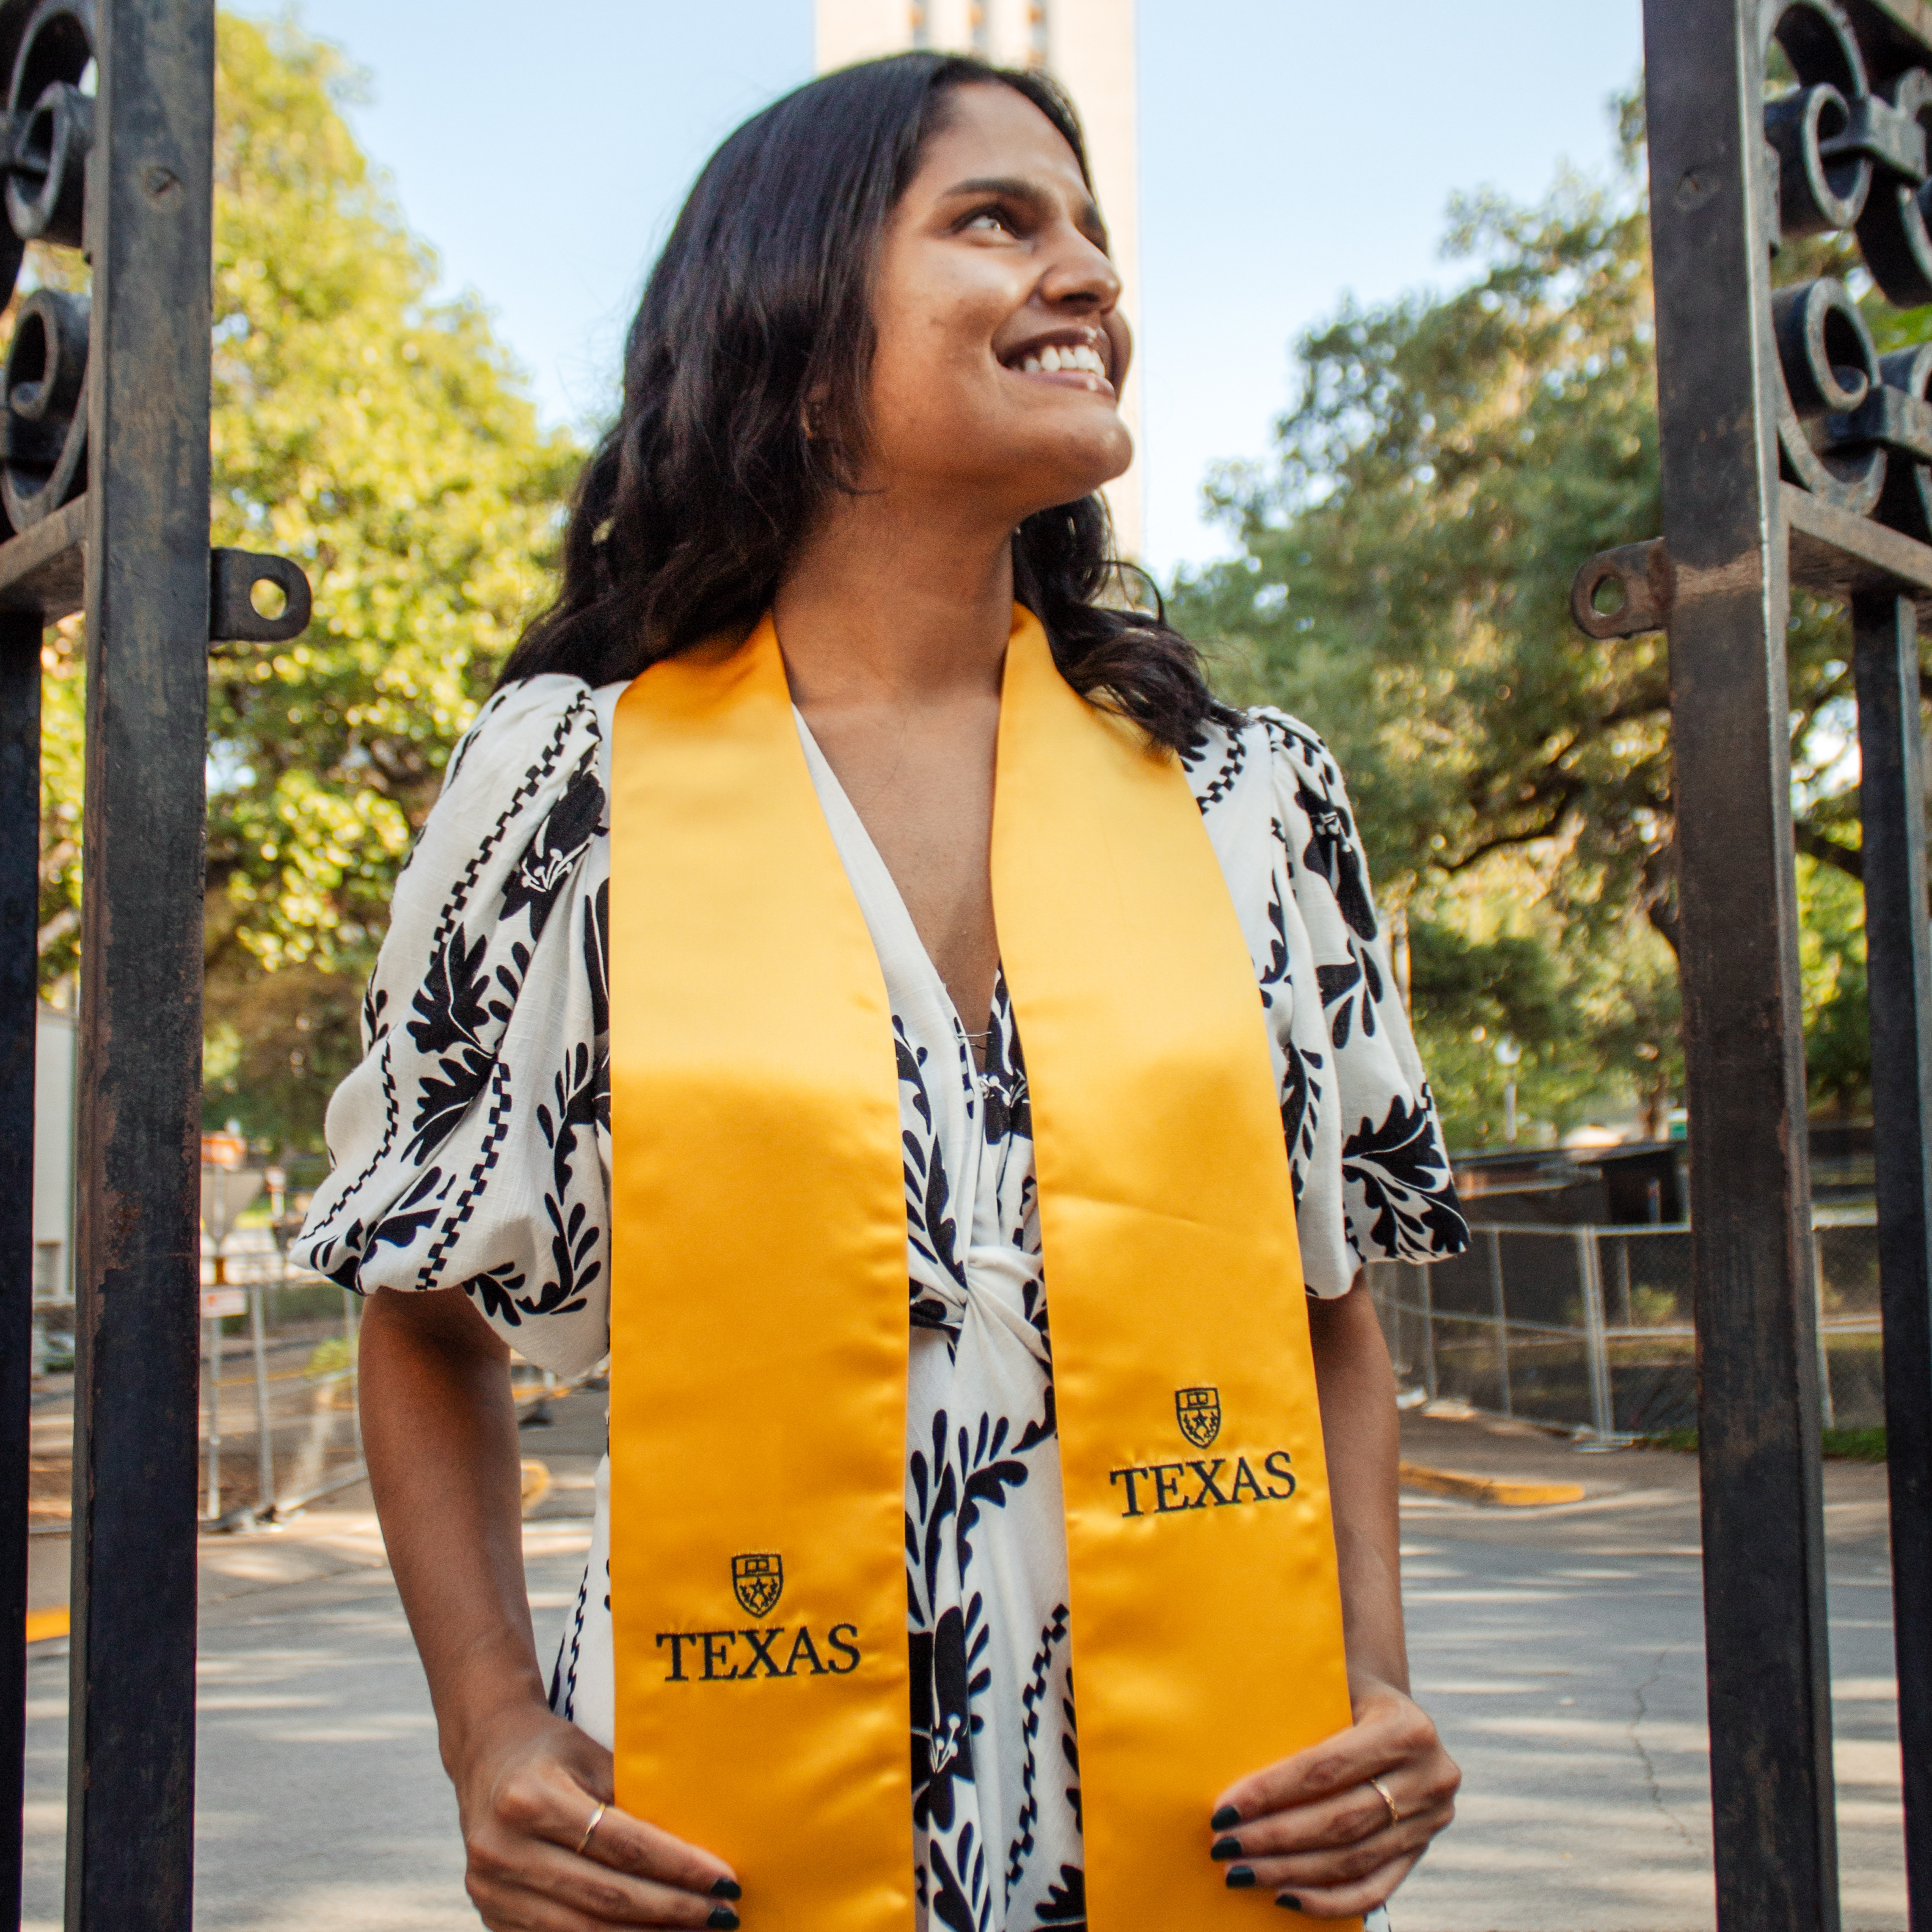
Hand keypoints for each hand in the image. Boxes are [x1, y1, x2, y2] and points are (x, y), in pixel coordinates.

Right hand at [455, 1702, 742, 1928]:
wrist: (485, 1755)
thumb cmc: (552, 1750)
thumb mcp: (593, 1757)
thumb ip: (635, 1800)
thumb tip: (700, 1853)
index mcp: (531, 1799)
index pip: (623, 1844)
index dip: (679, 1868)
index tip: (726, 1881)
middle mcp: (504, 1849)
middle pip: (607, 1896)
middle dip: (673, 1911)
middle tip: (725, 1915)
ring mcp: (491, 1890)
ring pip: (584, 1930)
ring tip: (696, 1931)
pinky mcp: (492, 1916)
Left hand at [1205, 1678, 1457, 1917]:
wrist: (1391, 1706)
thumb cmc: (1343, 1690)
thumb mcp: (1332, 1682)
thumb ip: (1297, 1707)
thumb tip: (1222, 1739)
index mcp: (1406, 1728)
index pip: (1325, 1769)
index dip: (1271, 1792)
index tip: (1224, 1809)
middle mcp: (1430, 1777)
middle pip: (1338, 1821)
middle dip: (1274, 1839)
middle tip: (1223, 1847)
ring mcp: (1431, 1819)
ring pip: (1352, 1859)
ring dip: (1290, 1872)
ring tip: (1242, 1872)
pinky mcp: (1421, 1850)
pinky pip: (1374, 1888)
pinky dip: (1328, 1900)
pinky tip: (1284, 1897)